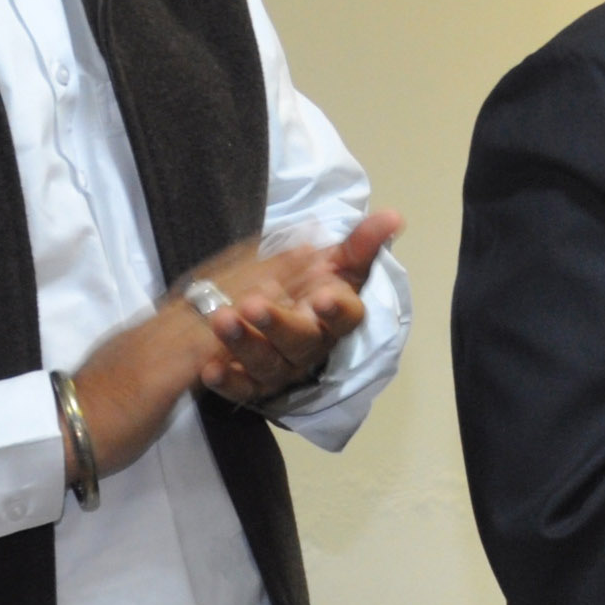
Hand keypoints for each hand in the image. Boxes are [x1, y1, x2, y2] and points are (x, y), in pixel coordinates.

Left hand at [194, 211, 400, 408]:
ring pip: (267, 364)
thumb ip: (359, 243)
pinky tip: (209, 369)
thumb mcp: (329, 259)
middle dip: (277, 324)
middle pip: (301, 342)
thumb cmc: (301, 284)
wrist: (262, 305)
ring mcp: (280, 367)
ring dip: (244, 343)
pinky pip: (240, 388)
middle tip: (253, 303)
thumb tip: (394, 216)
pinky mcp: (250, 383)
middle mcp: (310, 346)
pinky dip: (226, 381)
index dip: (336, 310)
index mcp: (334, 317)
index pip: (346, 317)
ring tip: (221, 318)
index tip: (323, 296)